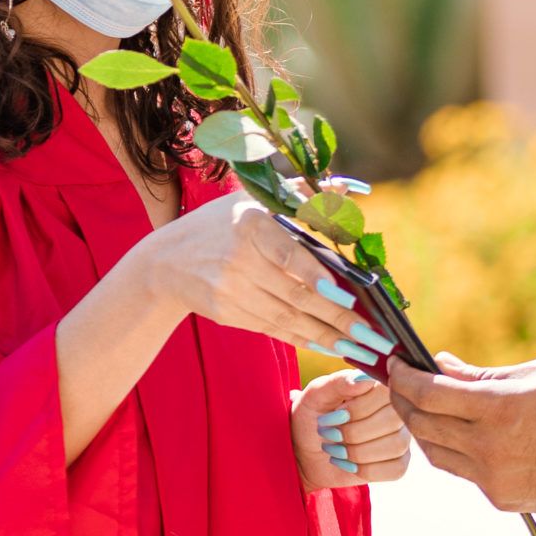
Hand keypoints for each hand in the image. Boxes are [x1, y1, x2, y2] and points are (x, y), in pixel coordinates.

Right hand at [139, 196, 393, 364]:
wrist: (164, 261)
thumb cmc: (219, 224)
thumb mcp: (251, 201)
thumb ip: (299, 195)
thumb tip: (345, 187)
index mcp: (248, 225)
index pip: (287, 256)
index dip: (317, 278)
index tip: (347, 296)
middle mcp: (238, 260)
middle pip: (294, 294)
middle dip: (337, 318)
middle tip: (371, 335)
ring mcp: (230, 291)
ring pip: (287, 318)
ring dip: (326, 337)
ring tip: (360, 349)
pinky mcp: (227, 314)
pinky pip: (273, 329)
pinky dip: (303, 339)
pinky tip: (329, 347)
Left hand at [294, 371, 409, 491]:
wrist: (304, 452)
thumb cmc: (311, 417)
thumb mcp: (316, 395)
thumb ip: (339, 382)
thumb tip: (364, 379)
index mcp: (377, 387)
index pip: (386, 392)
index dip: (359, 408)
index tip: (334, 414)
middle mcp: (394, 409)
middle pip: (392, 421)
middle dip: (353, 432)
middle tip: (329, 433)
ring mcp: (399, 436)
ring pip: (395, 446)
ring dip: (357, 452)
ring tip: (336, 449)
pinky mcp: (397, 463)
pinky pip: (396, 469)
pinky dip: (367, 470)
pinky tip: (349, 465)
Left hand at [385, 353, 535, 515]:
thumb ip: (485, 374)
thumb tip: (442, 365)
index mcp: (500, 407)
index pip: (430, 393)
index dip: (404, 378)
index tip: (394, 365)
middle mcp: (490, 446)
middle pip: (423, 425)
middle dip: (403, 402)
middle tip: (399, 385)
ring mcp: (493, 477)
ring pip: (436, 453)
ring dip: (423, 430)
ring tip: (423, 409)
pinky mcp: (501, 498)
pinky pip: (464, 473)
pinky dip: (455, 451)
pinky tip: (461, 436)